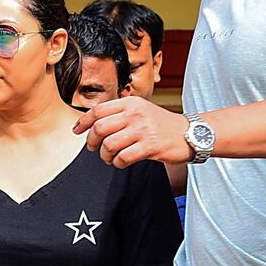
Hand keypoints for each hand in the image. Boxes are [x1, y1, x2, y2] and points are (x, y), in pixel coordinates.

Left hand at [74, 96, 192, 167]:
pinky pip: (123, 157)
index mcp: (131, 103)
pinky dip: (117, 163)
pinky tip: (121, 162)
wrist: (189, 133)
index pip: (98, 110)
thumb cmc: (161, 125)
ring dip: (105, 155)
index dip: (83, 122)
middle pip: (99, 128)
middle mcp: (135, 114)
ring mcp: (143, 130)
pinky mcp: (150, 146)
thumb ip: (120, 113)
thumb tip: (93, 123)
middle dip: (91, 142)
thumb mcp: (141, 110)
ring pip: (109, 145)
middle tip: (94, 148)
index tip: (76, 131)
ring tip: (110, 157)